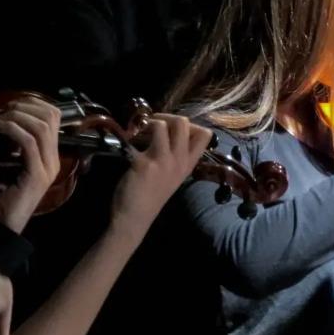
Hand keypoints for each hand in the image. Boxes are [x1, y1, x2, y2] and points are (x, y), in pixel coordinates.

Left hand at [0, 97, 61, 233]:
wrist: (4, 225)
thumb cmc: (5, 196)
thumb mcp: (14, 165)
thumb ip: (18, 147)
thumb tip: (7, 122)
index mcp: (52, 155)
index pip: (55, 118)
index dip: (36, 104)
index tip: (14, 104)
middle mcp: (55, 159)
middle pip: (51, 119)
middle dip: (27, 107)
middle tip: (5, 109)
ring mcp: (48, 167)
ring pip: (41, 128)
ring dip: (17, 117)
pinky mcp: (36, 175)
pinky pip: (29, 144)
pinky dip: (12, 130)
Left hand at [110, 114, 212, 243]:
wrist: (134, 218)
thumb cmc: (152, 195)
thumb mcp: (173, 175)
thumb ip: (175, 156)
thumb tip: (167, 131)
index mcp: (188, 163)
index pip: (206, 134)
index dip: (191, 124)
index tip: (175, 129)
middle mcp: (179, 160)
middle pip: (184, 122)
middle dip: (167, 116)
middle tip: (153, 124)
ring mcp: (163, 161)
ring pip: (163, 125)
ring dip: (149, 123)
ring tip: (140, 131)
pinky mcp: (144, 163)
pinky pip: (138, 139)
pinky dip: (131, 136)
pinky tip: (127, 143)